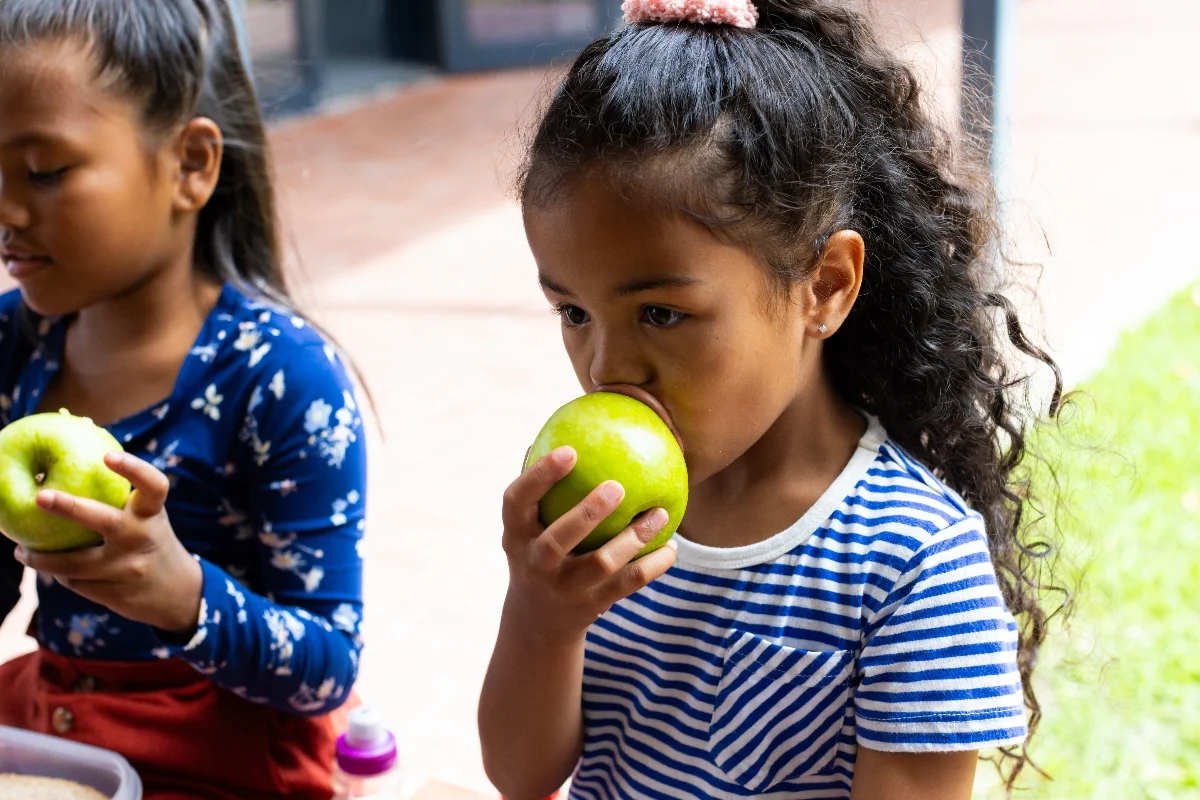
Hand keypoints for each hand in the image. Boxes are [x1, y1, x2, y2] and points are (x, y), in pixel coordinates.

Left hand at [14, 452, 202, 634]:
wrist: (177, 593)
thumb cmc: (150, 542)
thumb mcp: (147, 518)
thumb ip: (120, 499)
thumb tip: (69, 460)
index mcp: (152, 514)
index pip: (153, 486)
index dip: (133, 469)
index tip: (107, 455)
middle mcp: (142, 539)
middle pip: (105, 521)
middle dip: (70, 508)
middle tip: (41, 497)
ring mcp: (129, 569)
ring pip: (74, 564)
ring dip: (42, 559)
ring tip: (22, 552)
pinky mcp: (116, 595)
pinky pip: (76, 584)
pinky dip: (60, 575)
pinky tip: (50, 570)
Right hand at [501, 446, 676, 644]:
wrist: (538, 620)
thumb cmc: (540, 551)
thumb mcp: (528, 526)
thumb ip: (543, 489)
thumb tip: (565, 429)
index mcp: (515, 534)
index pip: (517, 501)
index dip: (540, 476)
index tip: (569, 450)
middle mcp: (535, 563)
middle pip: (558, 539)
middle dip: (588, 513)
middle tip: (617, 486)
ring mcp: (563, 588)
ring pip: (600, 564)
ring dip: (633, 539)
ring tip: (658, 514)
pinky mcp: (591, 606)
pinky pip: (627, 584)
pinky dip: (652, 565)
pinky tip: (670, 547)